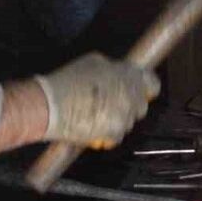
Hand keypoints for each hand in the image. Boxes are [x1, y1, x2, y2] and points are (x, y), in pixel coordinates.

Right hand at [37, 52, 159, 148]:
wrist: (49, 105)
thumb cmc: (66, 82)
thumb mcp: (93, 63)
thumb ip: (112, 70)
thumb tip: (118, 75)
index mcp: (127, 74)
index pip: (152, 83)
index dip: (147, 89)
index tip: (143, 93)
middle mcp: (130, 93)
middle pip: (140, 106)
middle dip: (128, 107)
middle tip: (111, 106)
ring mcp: (124, 113)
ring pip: (128, 122)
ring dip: (116, 121)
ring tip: (95, 116)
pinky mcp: (114, 132)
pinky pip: (116, 137)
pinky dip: (107, 136)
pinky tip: (92, 128)